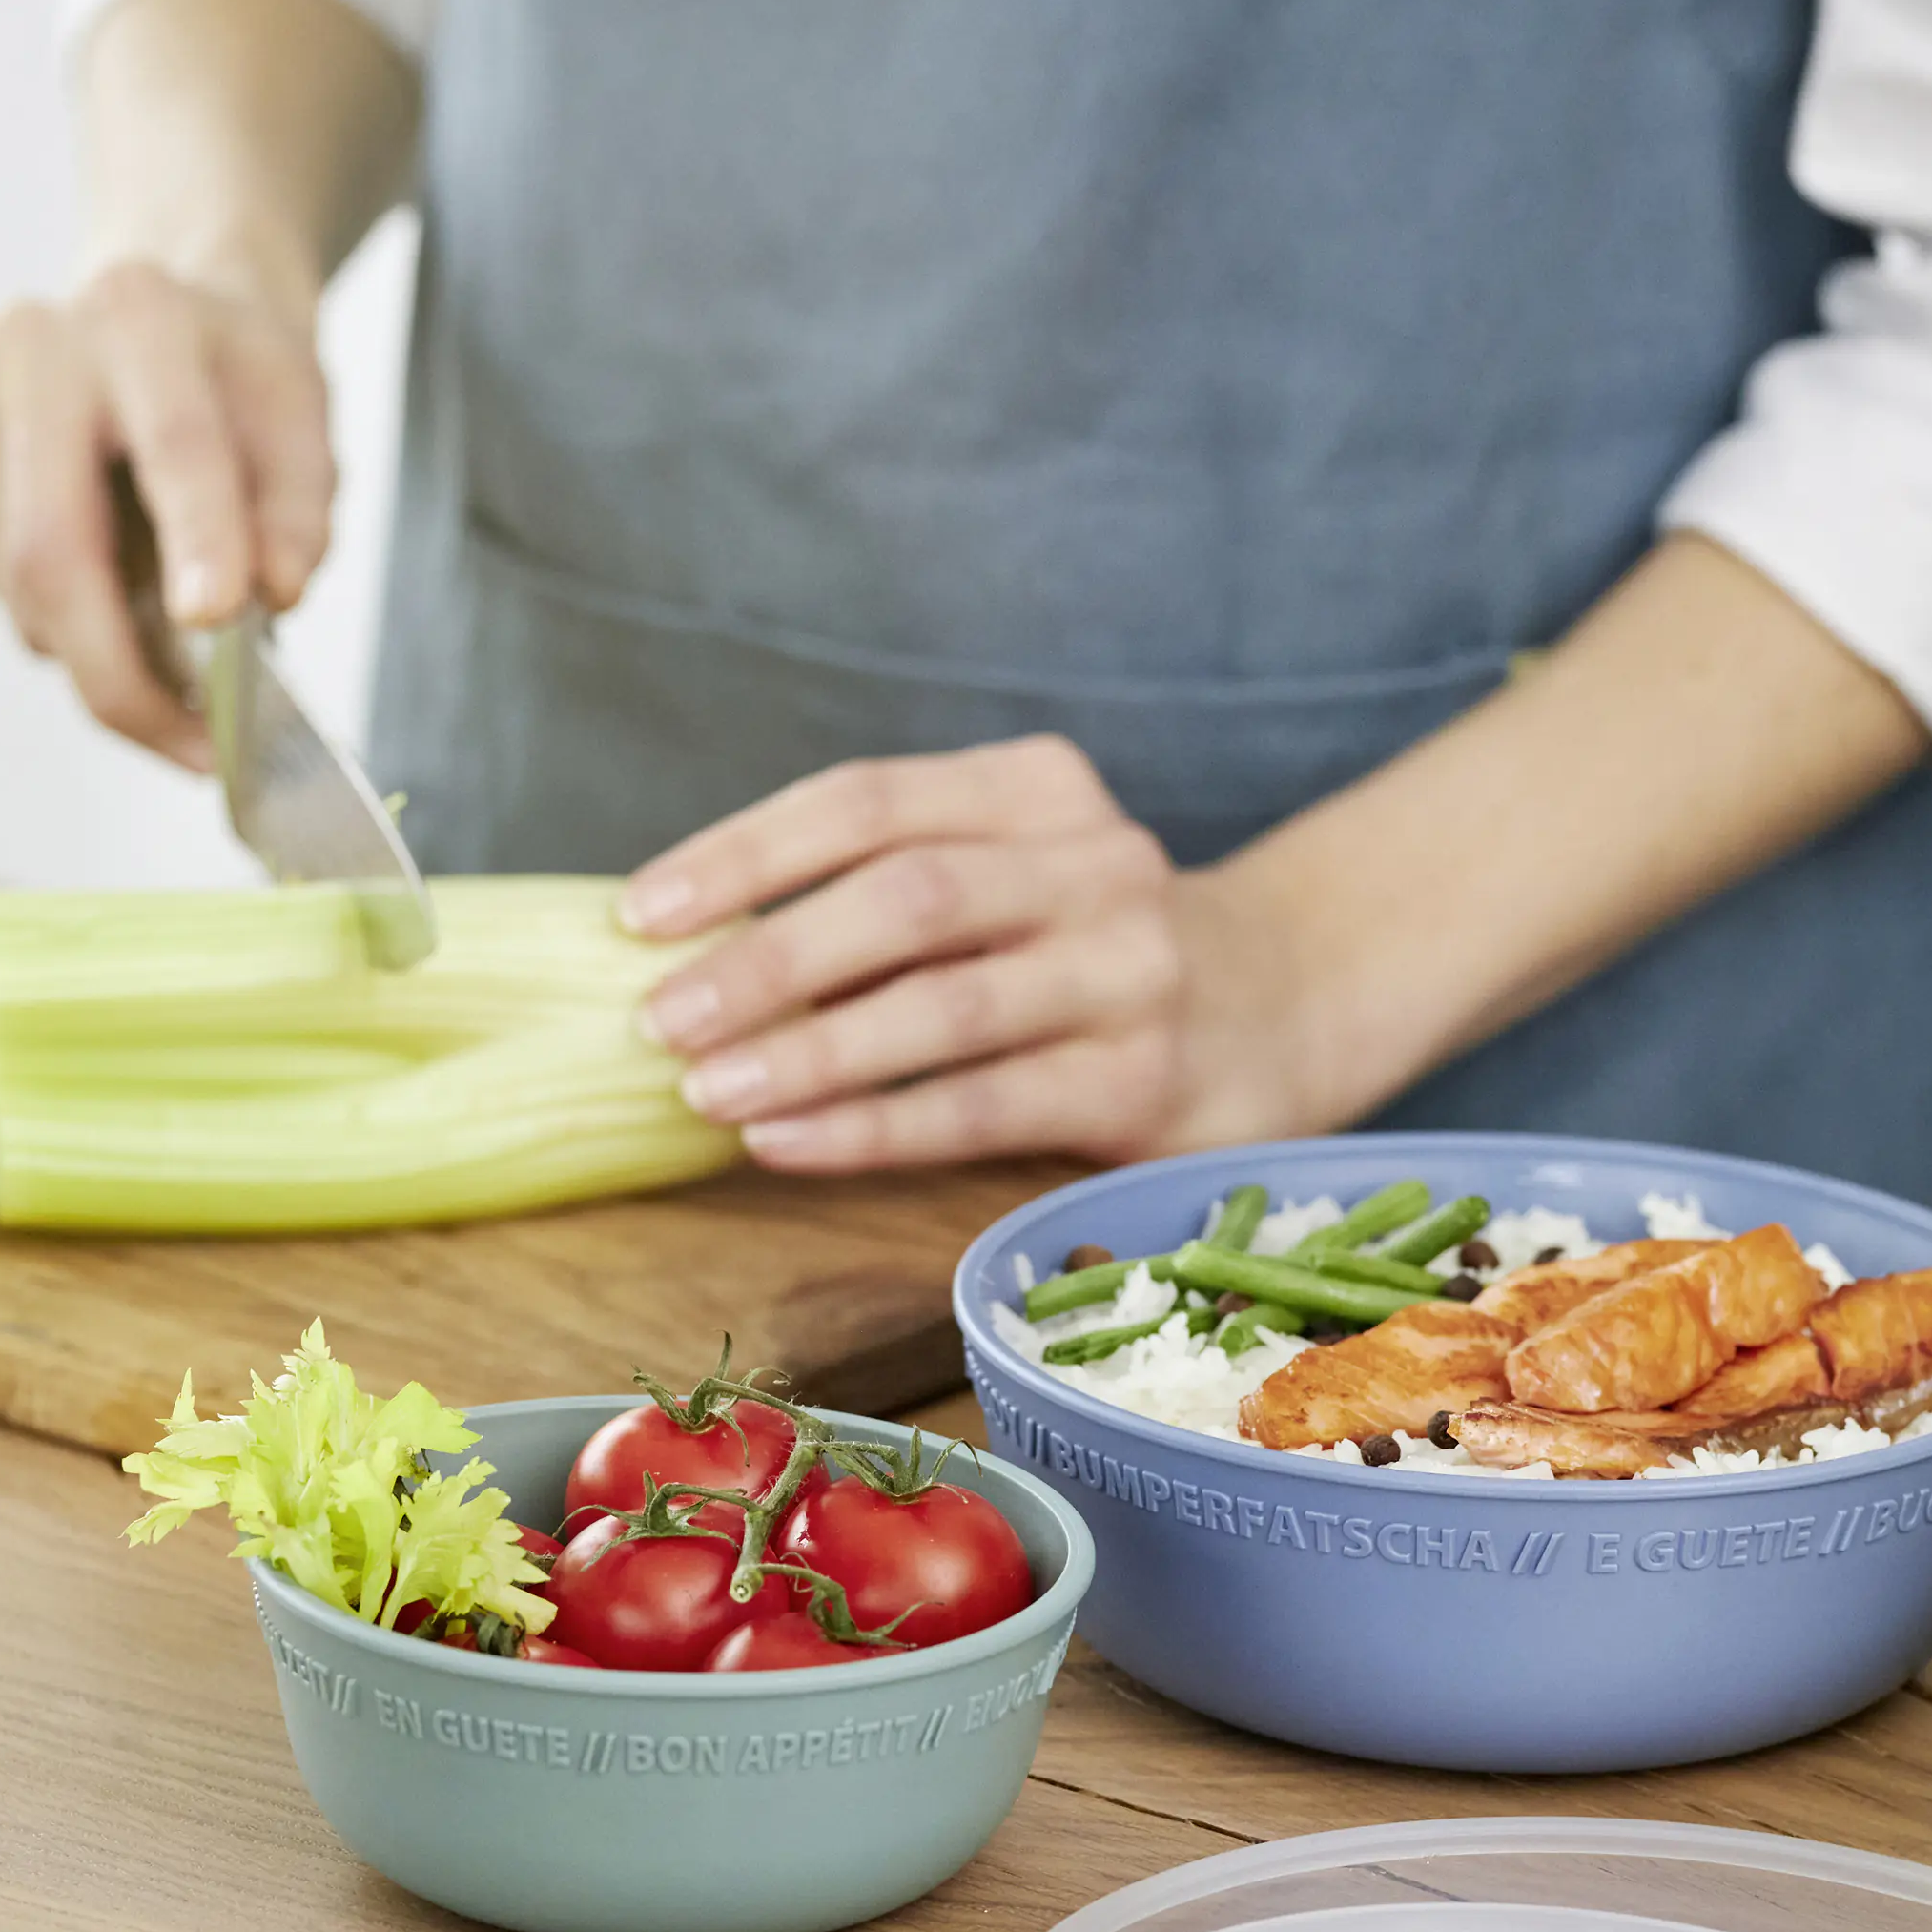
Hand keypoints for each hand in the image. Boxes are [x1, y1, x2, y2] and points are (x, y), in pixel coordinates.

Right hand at [0, 255, 334, 764]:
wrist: (155, 318)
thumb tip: (274, 594)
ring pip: (26, 596)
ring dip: (108, 661)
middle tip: (198, 750)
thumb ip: (300, 504)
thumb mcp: (302, 414)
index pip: (173, 443)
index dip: (198, 539)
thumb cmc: (234, 376)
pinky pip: (9, 602)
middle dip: (123, 673)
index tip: (221, 622)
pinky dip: (73, 633)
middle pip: (53, 548)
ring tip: (184, 666)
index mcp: (139, 315)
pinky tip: (118, 594)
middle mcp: (32, 353)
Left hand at [621, 735, 1313, 1171]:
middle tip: (658, 1019)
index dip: (743, 854)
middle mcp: (1094, 863)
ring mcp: (1130, 972)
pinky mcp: (1148, 1082)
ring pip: (944, 1007)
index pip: (868, 801)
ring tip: (707, 1091)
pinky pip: (983, 1106)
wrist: (1292, 1002)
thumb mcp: (1011, 872)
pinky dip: (870, 1126)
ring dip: (809, 1052)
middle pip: (904, 897)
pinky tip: (784, 1142)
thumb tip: (685, 951)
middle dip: (765, 959)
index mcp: (1037, 789)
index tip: (639, 914)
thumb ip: (886, 892)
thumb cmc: (1090, 946)